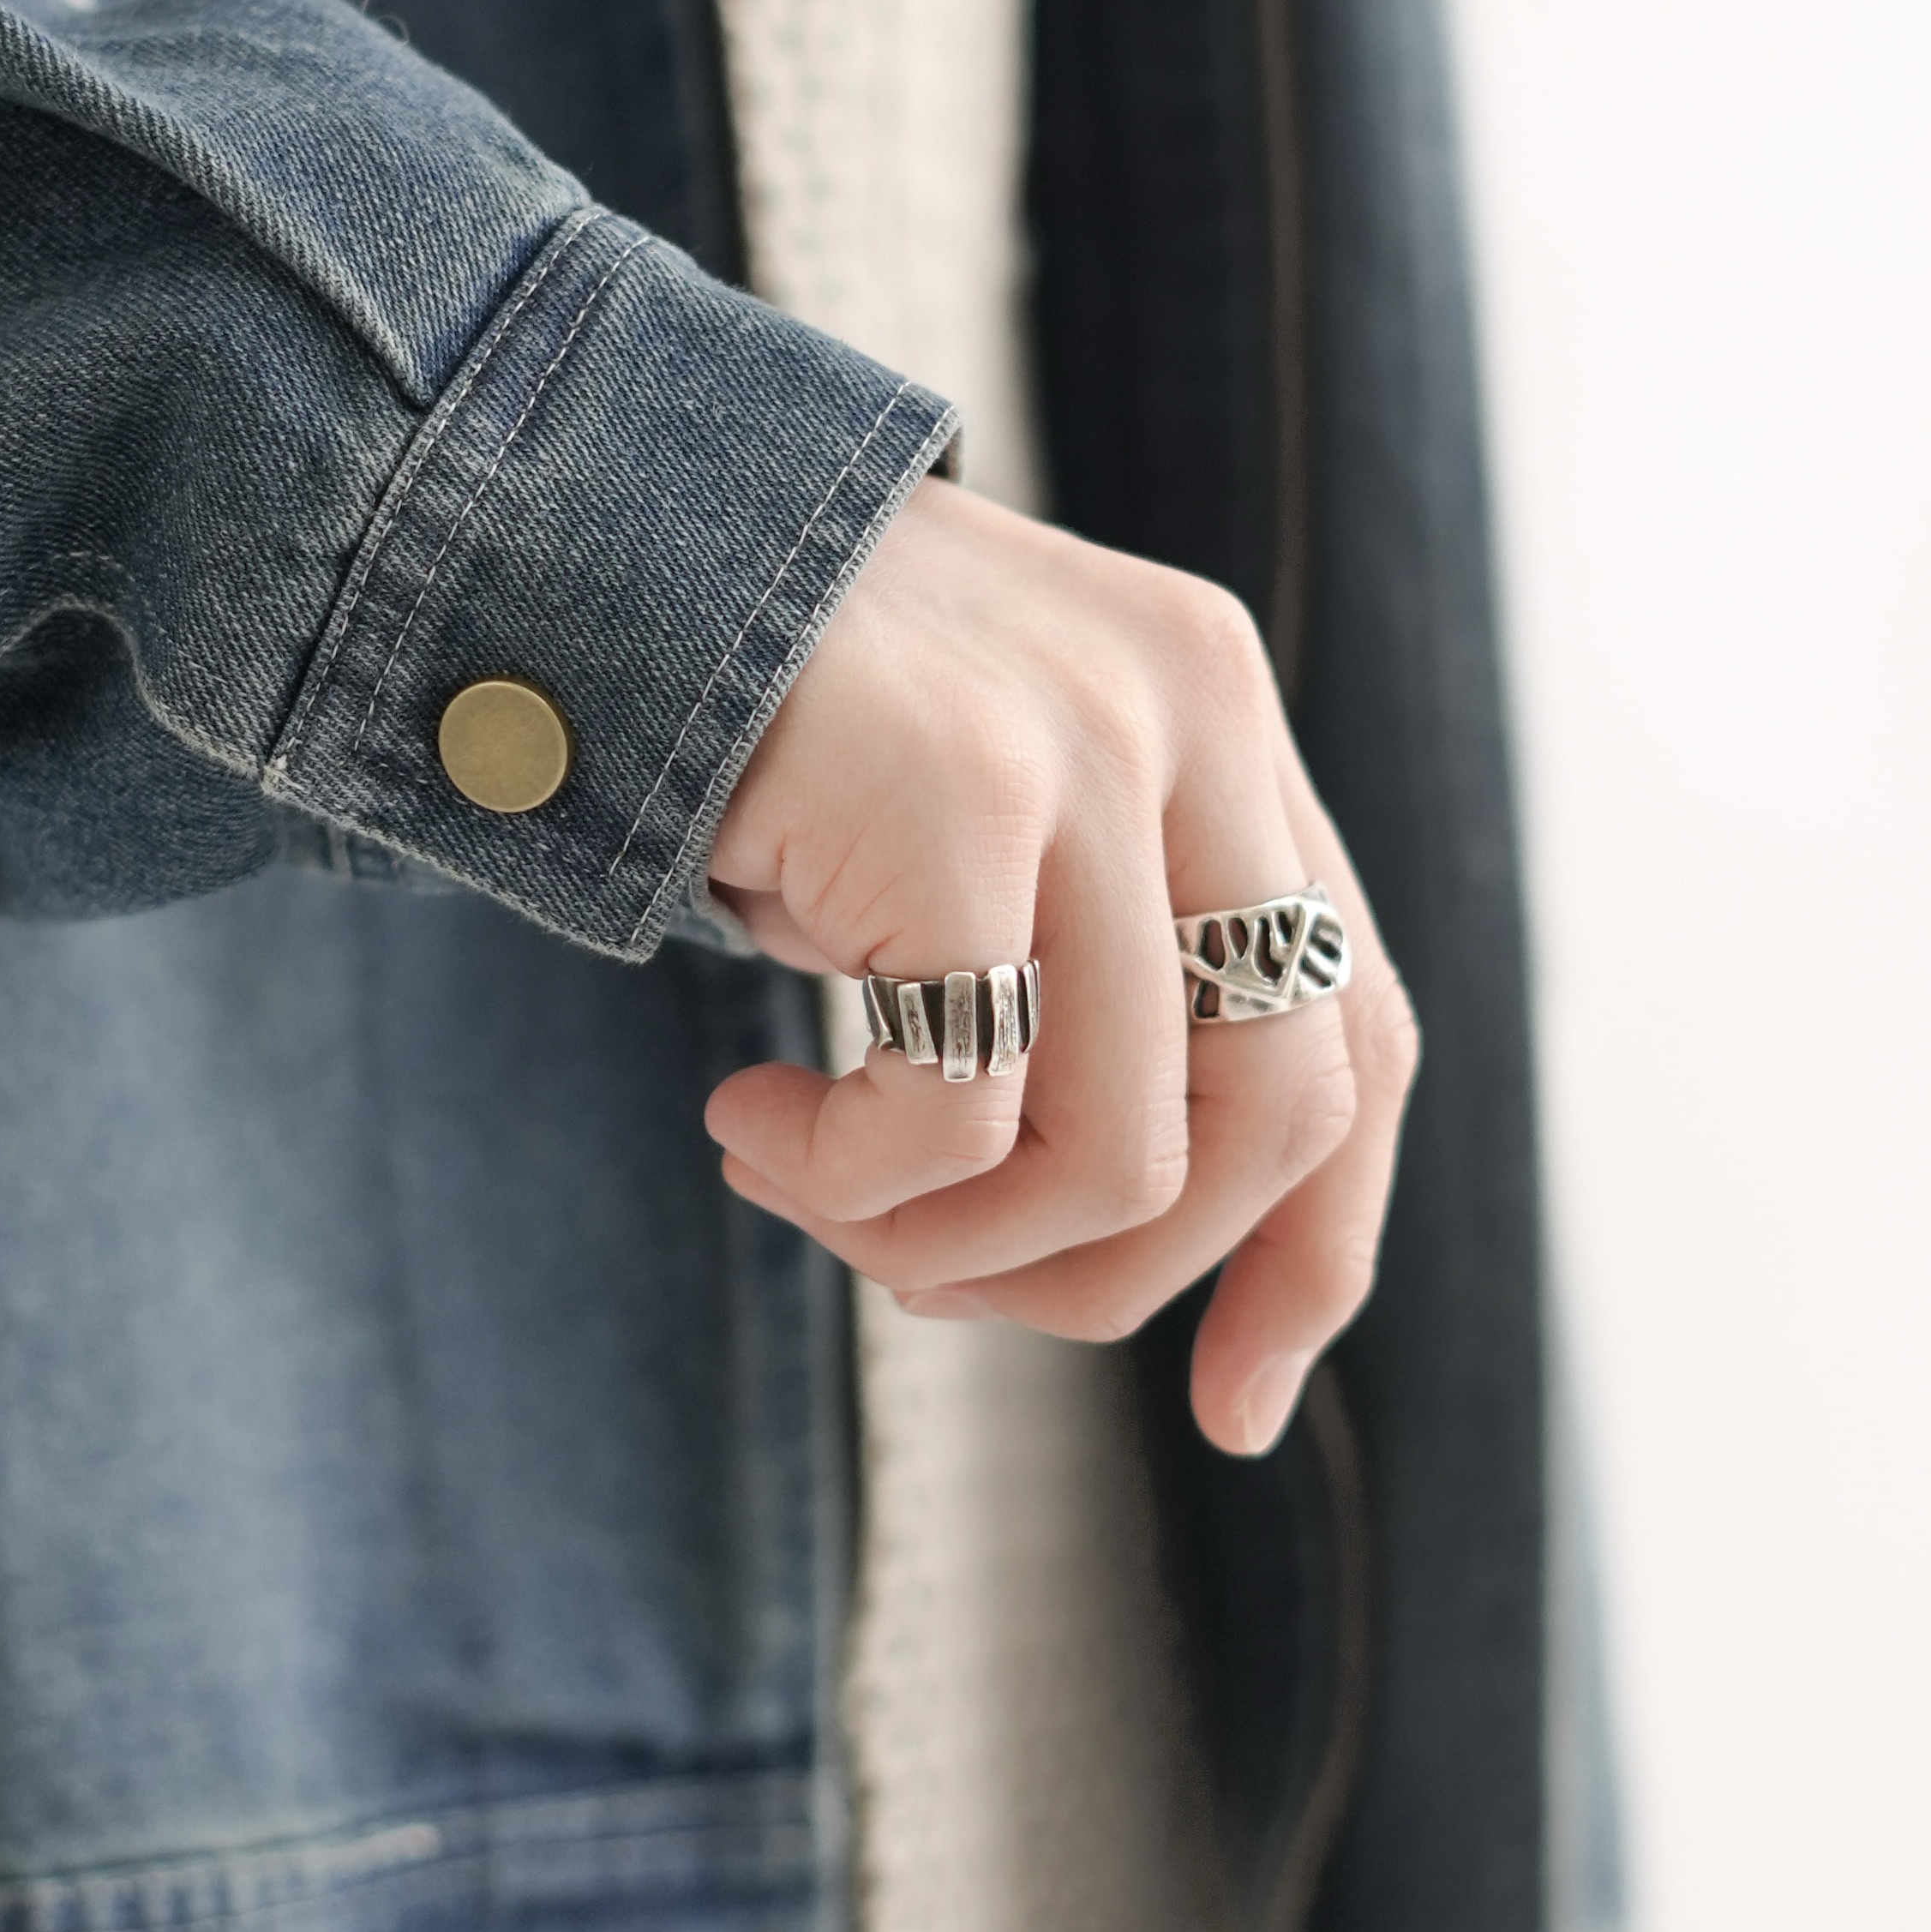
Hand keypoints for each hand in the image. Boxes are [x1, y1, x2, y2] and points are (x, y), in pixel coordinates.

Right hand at [703, 479, 1418, 1453]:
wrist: (567, 523)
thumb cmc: (751, 709)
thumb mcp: (962, 820)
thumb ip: (1081, 954)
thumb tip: (1130, 1239)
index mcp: (1218, 714)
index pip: (1363, 1035)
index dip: (1319, 1250)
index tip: (1228, 1408)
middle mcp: (1196, 714)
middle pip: (1273, 1122)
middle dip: (1102, 1277)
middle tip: (918, 1282)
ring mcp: (1092, 746)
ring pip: (1117, 1154)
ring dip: (940, 1245)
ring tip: (799, 1189)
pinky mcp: (969, 798)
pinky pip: (965, 1115)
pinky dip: (847, 1179)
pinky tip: (740, 1120)